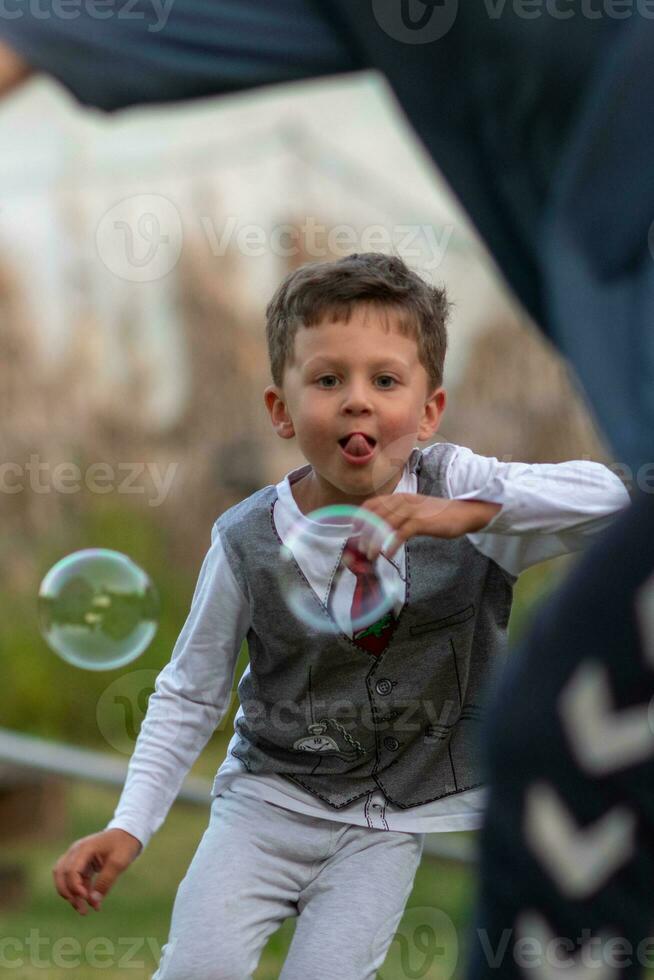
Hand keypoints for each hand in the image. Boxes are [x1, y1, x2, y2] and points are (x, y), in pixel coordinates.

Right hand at [53, 828, 141, 914]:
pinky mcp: (81, 864)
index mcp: (84, 849)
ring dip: (71, 895)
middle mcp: (76, 852)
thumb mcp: (119, 863)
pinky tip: (92, 903)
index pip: (71, 870)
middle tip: (81, 909)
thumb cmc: (124, 845)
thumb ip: (105, 881)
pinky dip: (80, 892)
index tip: (86, 898)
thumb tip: (93, 902)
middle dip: (69, 894)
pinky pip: (75, 880)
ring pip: (64, 878)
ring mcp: (77, 857)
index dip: (75, 887)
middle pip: (61, 874)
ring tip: (83, 911)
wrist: (129, 833)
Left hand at [357, 493, 501, 558]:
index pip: (372, 504)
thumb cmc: (437, 515)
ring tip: (370, 555)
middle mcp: (402, 501)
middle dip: (363, 532)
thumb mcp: (414, 511)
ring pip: (385, 524)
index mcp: (399, 498)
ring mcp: (412, 511)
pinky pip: (401, 533)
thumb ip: (399, 517)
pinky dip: (391, 544)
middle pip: (375, 515)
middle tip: (358, 548)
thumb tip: (381, 530)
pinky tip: (387, 554)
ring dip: (374, 540)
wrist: (462, 513)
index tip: (353, 530)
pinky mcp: (421, 522)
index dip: (359, 517)